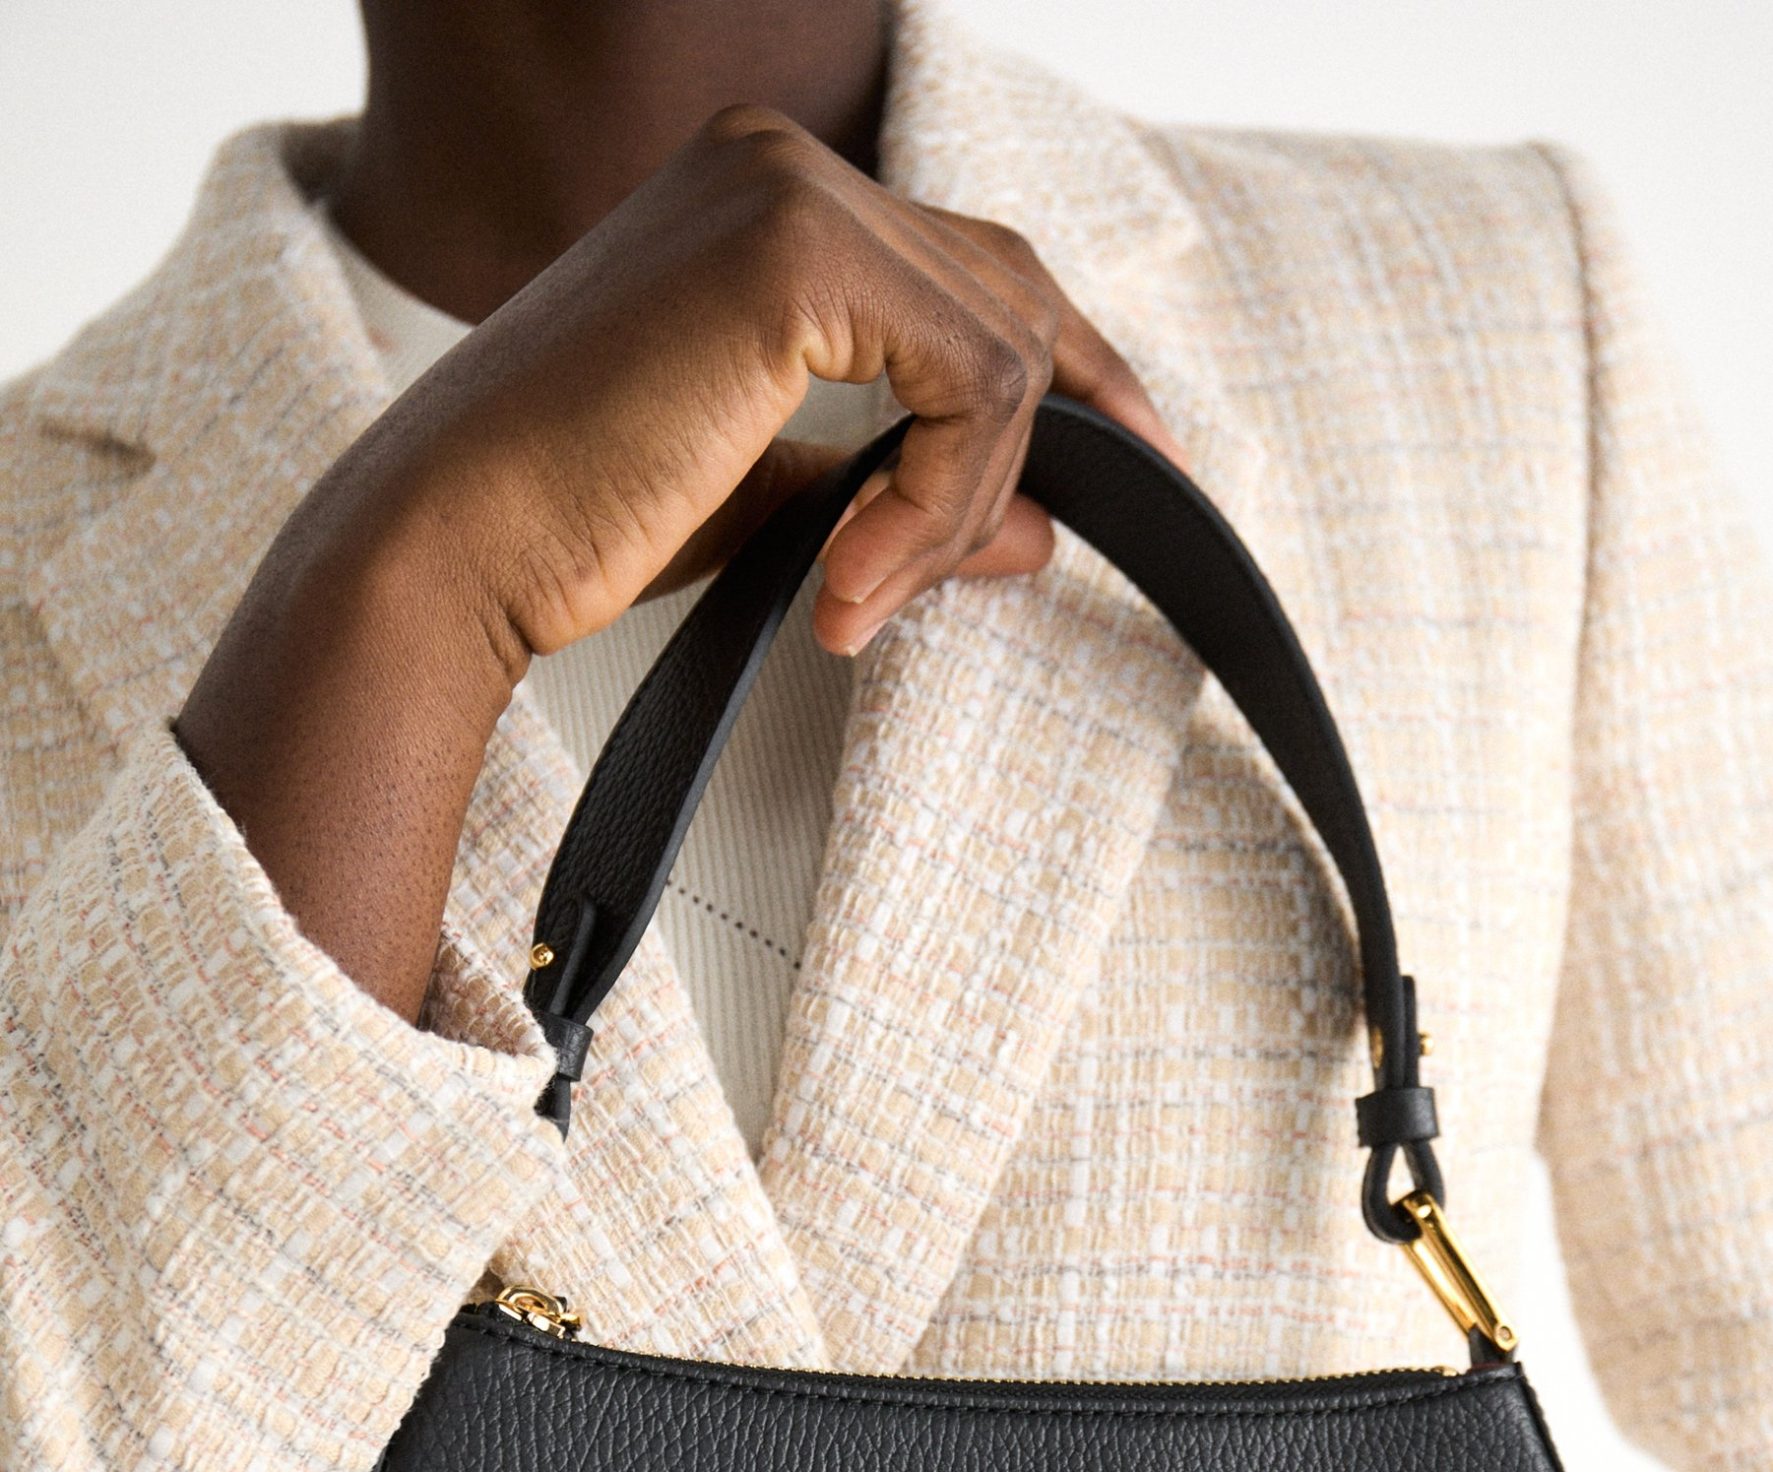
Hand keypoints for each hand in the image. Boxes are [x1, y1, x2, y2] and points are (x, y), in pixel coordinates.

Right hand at [178, 108, 1182, 1019]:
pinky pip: (969, 383)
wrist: (454, 548)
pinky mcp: (796, 254)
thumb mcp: (777, 498)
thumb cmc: (575, 522)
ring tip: (863, 597)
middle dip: (1054, 435)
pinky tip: (856, 580)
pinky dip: (940, 499)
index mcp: (765, 193)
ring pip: (1003, 347)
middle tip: (1049, 548)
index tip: (1132, 469)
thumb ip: (903, 486)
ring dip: (961, 501)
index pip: (973, 267)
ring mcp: (788, 189)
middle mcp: (781, 161)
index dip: (1070, 373)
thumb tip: (1035, 526)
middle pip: (1011, 290)